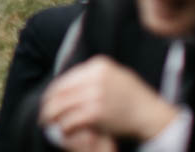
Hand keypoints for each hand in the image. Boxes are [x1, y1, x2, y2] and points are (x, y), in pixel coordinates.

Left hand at [39, 57, 178, 143]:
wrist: (151, 114)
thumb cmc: (134, 98)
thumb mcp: (116, 75)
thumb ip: (95, 75)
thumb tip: (71, 81)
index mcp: (98, 65)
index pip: (68, 78)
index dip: (55, 91)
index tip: (49, 100)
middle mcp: (95, 77)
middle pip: (62, 90)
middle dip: (49, 103)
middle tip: (43, 113)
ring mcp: (95, 94)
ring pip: (63, 105)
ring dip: (52, 115)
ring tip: (47, 122)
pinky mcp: (96, 112)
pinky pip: (72, 119)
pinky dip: (65, 125)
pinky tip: (63, 130)